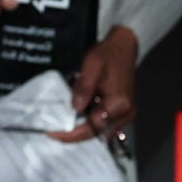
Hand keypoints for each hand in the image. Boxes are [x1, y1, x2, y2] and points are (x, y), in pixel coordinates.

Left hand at [53, 26, 139, 143]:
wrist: (124, 48)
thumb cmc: (108, 54)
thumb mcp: (91, 65)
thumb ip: (84, 87)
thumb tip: (76, 108)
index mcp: (119, 102)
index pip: (93, 126)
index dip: (72, 133)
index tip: (54, 134)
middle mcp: (125, 112)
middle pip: (97, 133)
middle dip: (76, 134)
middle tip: (56, 131)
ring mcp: (127, 114)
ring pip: (101, 131)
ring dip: (83, 128)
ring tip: (65, 122)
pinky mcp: (124, 112)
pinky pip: (106, 125)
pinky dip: (91, 123)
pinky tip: (79, 116)